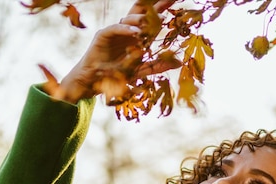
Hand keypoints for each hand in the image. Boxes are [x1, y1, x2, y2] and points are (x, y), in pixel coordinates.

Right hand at [58, 0, 177, 103]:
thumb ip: (158, 65)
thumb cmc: (117, 75)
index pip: (152, 21)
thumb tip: (179, 62)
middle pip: (141, 13)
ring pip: (128, 19)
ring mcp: (115, 31)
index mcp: (138, 37)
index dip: (162, 10)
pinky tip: (135, 32)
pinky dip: (125, 29)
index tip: (175, 1)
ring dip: (141, 19)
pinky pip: (115, 29)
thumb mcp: (142, 70)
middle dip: (154, 5)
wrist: (96, 82)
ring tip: (154, 21)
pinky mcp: (103, 36)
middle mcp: (127, 31)